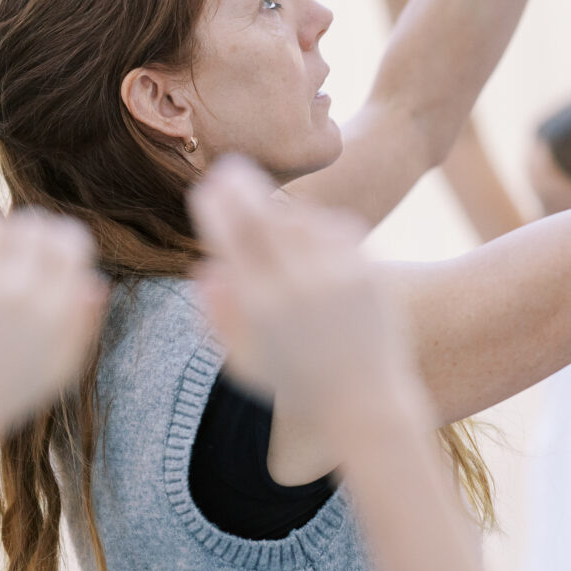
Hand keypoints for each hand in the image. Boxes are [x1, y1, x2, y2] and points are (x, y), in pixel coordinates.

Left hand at [0, 208, 108, 439]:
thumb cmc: (10, 392)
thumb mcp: (62, 369)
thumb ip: (84, 324)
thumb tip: (94, 281)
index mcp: (52, 311)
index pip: (69, 239)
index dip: (66, 240)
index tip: (56, 253)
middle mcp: (14, 292)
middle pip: (32, 223)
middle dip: (33, 233)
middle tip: (23, 254)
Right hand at [190, 157, 422, 429]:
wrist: (364, 403)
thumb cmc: (295, 383)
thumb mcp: (243, 361)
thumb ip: (217, 316)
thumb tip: (202, 269)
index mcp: (260, 307)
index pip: (230, 237)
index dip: (214, 207)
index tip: (204, 190)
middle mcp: (298, 287)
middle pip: (262, 215)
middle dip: (239, 186)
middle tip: (227, 167)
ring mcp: (337, 277)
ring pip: (300, 219)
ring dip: (279, 206)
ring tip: (266, 205)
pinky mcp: (368, 273)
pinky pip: (335, 229)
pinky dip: (315, 223)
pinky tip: (305, 228)